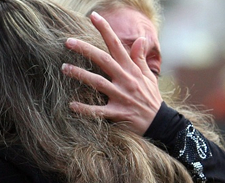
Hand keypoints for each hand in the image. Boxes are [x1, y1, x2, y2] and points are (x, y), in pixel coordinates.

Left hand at [62, 11, 161, 134]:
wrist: (160, 123)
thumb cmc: (151, 98)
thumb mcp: (148, 76)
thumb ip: (140, 58)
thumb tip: (140, 38)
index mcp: (131, 69)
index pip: (117, 45)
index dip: (105, 30)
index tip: (93, 17)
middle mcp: (126, 80)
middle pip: (103, 60)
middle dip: (85, 49)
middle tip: (68, 41)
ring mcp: (121, 96)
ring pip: (98, 82)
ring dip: (80, 74)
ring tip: (64, 68)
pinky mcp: (118, 113)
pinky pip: (99, 111)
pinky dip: (85, 109)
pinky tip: (72, 105)